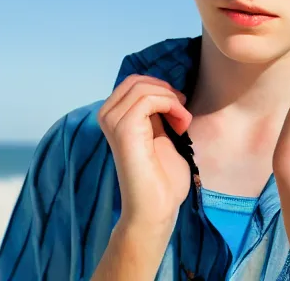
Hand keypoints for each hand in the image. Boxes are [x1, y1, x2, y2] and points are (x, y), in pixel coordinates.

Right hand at [97, 75, 191, 230]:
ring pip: (144, 87)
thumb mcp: (159, 132)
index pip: (134, 82)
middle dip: (166, 91)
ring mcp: (113, 121)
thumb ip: (154, 111)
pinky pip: (149, 98)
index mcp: (114, 116)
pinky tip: (180, 124)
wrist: (157, 208)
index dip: (161, 88)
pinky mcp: (123, 128)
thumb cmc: (162, 176)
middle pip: (138, 81)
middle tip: (182, 113)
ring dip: (172, 100)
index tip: (178, 108)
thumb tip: (162, 89)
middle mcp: (107, 115)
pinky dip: (171, 105)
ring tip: (182, 122)